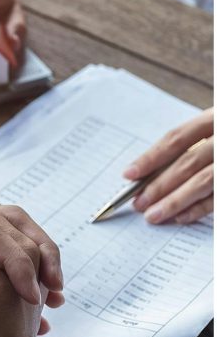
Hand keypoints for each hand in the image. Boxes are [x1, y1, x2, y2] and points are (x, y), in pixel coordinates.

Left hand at [124, 108, 212, 223]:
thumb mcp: (213, 129)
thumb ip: (192, 146)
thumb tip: (149, 173)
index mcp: (216, 117)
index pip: (177, 138)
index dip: (151, 157)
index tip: (129, 174)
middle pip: (188, 162)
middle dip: (159, 185)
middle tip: (138, 203)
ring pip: (204, 181)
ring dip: (175, 201)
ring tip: (153, 216)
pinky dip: (200, 208)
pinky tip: (181, 218)